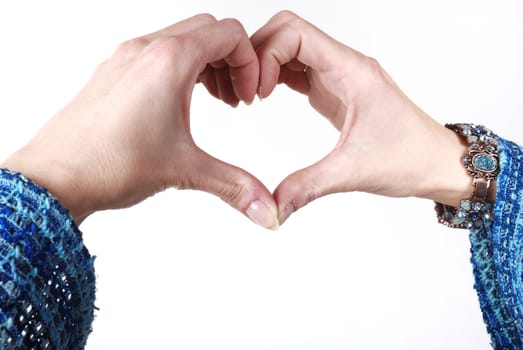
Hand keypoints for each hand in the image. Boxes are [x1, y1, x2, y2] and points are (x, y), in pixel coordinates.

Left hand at [1, 14, 278, 228]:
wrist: (53, 177)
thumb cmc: (107, 163)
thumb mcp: (184, 170)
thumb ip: (235, 185)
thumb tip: (268, 210)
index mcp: (169, 61)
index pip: (228, 33)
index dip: (250, 63)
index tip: (249, 96)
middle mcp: (146, 50)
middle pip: (207, 30)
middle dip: (231, 61)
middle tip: (235, 98)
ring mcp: (126, 59)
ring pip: (180, 39)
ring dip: (205, 63)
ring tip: (213, 101)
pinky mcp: (113, 73)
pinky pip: (156, 53)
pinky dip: (179, 68)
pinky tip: (180, 104)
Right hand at [252, 11, 471, 223]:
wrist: (437, 163)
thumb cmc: (411, 158)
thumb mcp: (354, 172)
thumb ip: (309, 186)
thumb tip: (273, 207)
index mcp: (351, 71)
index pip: (294, 33)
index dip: (265, 55)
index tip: (257, 93)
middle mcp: (343, 65)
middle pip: (287, 32)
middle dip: (257, 54)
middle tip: (245, 92)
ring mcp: (338, 75)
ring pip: (290, 47)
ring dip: (264, 64)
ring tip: (249, 96)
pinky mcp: (333, 90)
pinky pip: (297, 68)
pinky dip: (274, 76)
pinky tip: (262, 97)